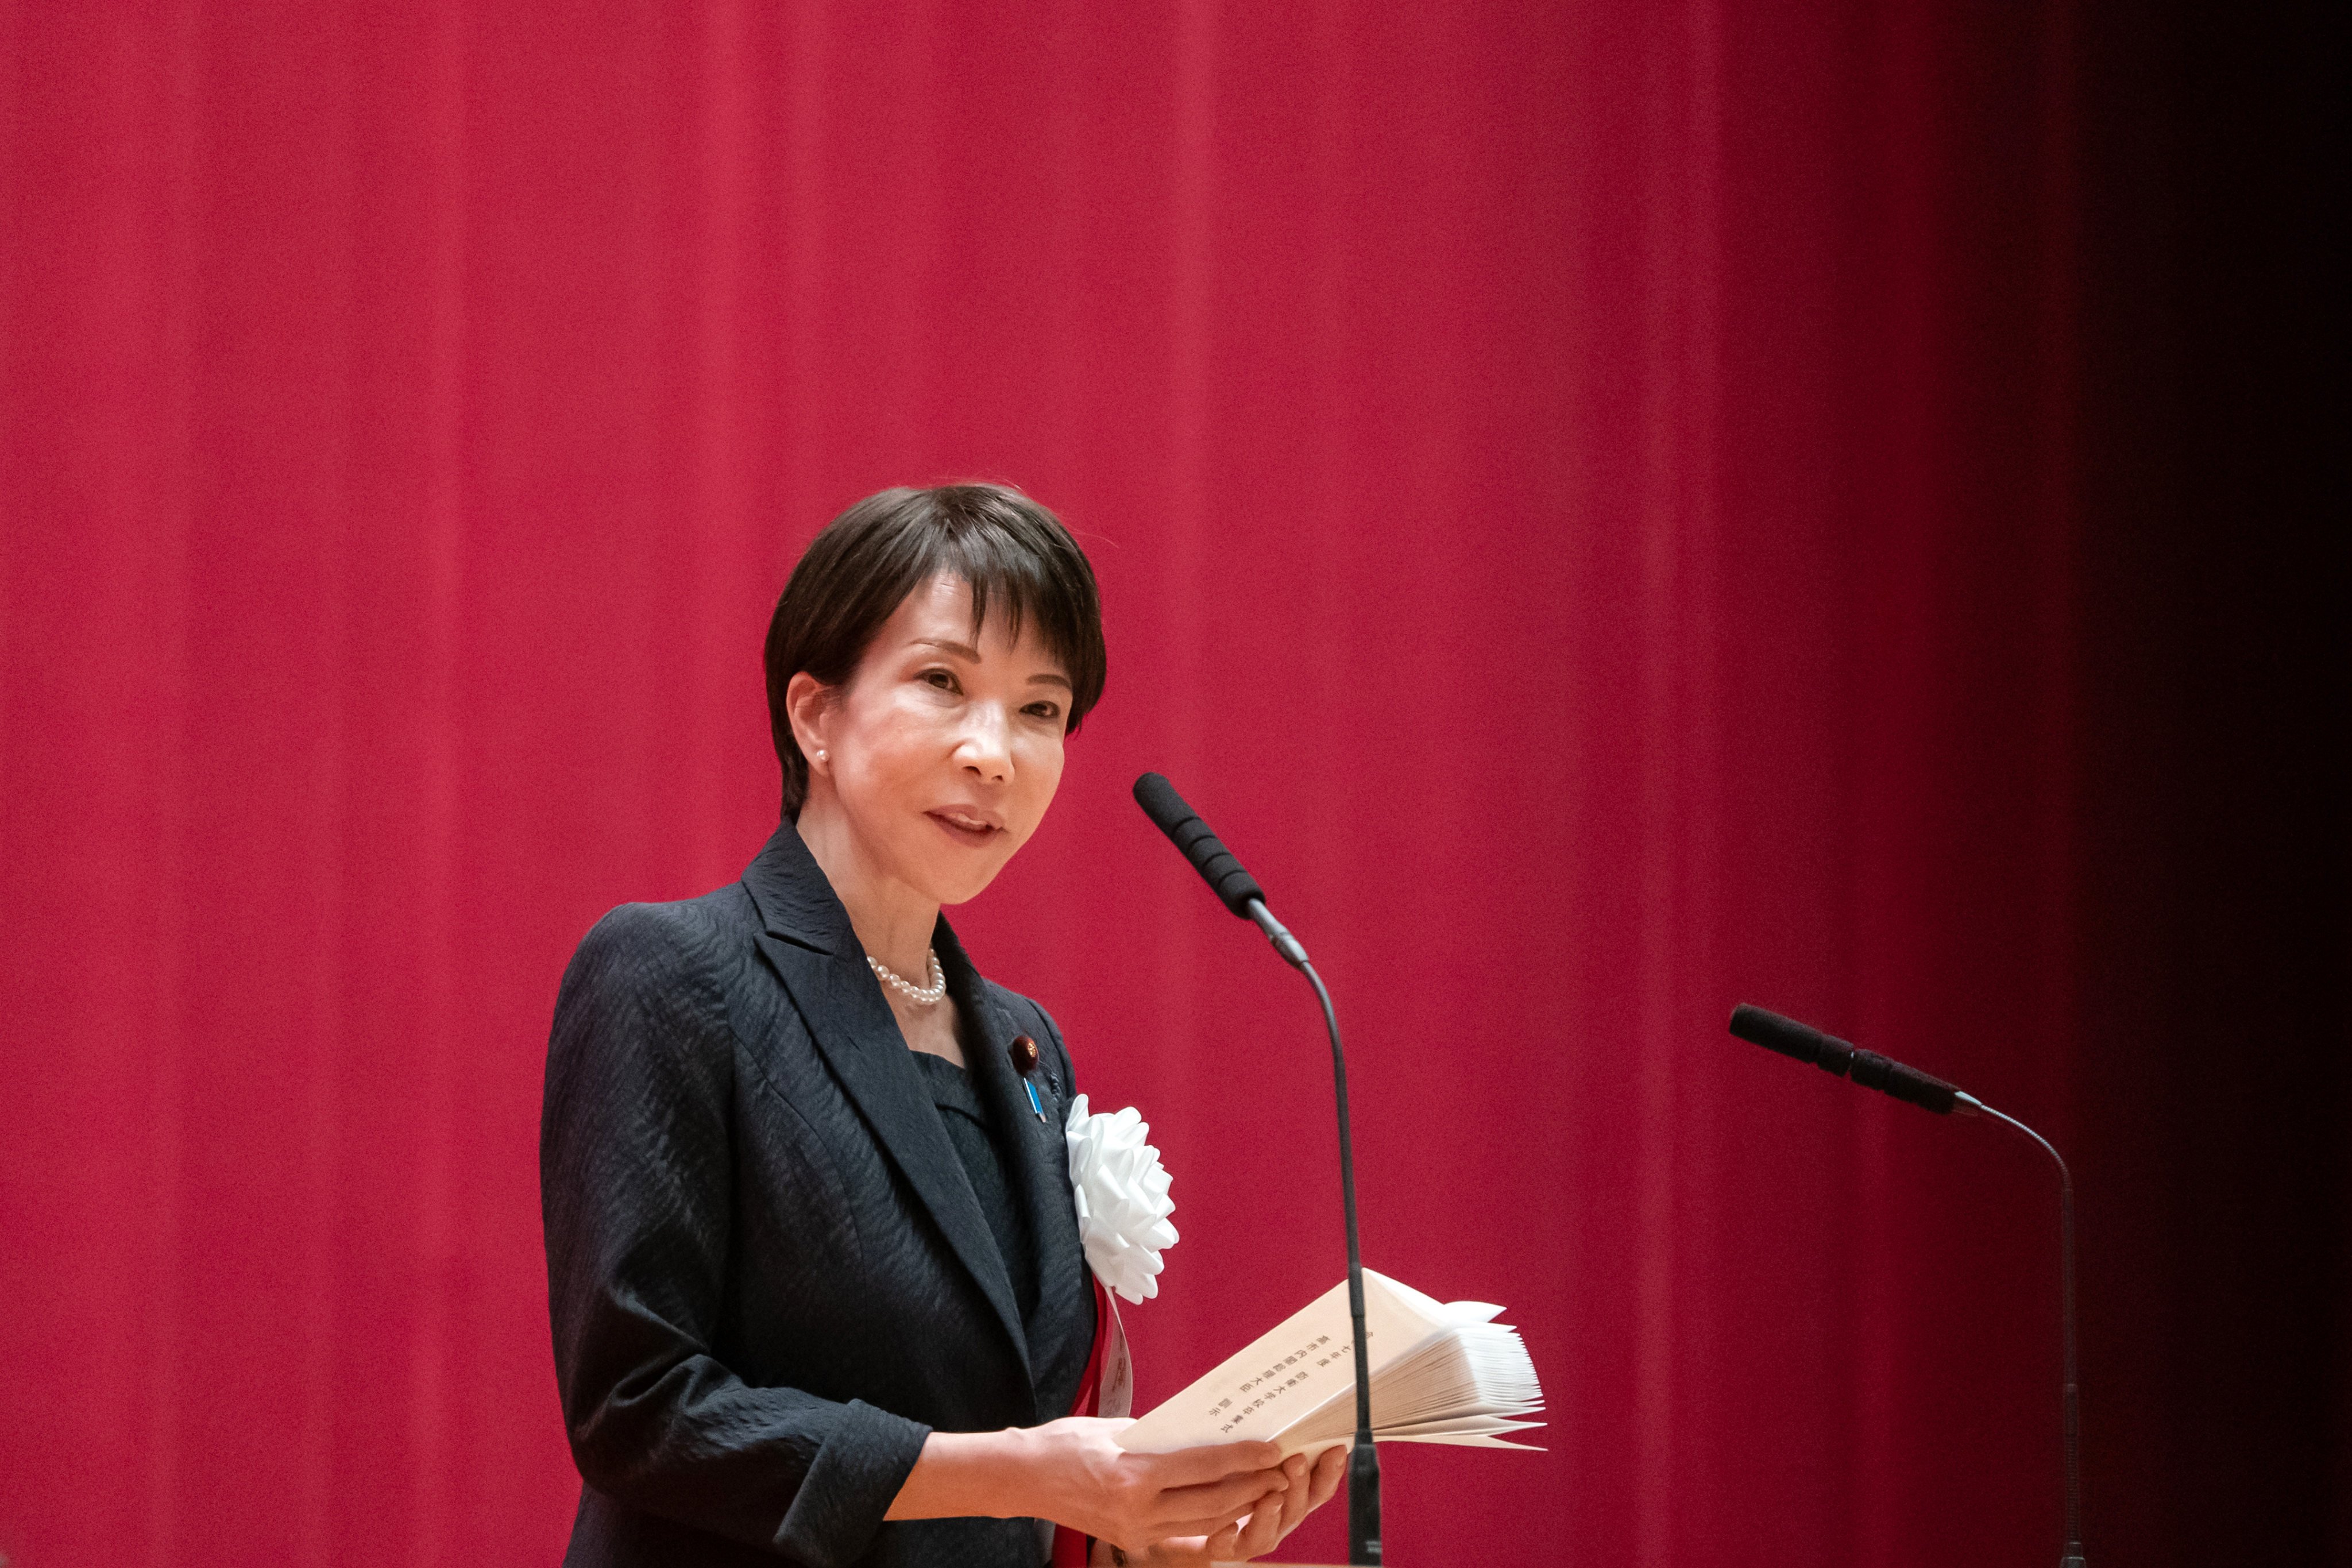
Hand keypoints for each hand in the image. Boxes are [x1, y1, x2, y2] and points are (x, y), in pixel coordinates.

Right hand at [1020, 1418, 1289, 1551]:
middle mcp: (1138, 1510)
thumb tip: (1205, 1434)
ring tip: (1266, 1487)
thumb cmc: (1066, 1442)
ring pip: (1204, 1524)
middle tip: (1283, 1470)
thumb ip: (1161, 1437)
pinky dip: (1213, 1520)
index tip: (1272, 1449)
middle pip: (1213, 1503)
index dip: (1243, 1459)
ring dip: (1240, 1507)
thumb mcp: (1117, 1429)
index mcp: (1134, 1475)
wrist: (1024, 1478)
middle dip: (1253, 1487)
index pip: (1204, 1468)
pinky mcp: (1132, 1541)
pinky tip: (1232, 1505)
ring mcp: (1135, 1532)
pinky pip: (1184, 1532)